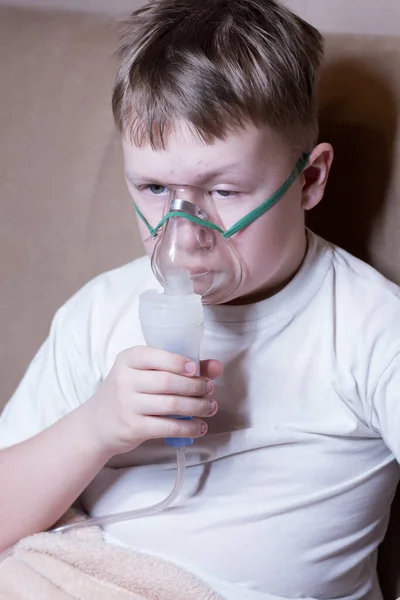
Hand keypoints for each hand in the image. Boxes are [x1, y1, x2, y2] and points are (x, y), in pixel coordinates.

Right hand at [85, 346, 222, 456]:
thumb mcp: (145, 373)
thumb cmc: (128, 392)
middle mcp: (125, 380)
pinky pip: (168, 427)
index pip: (155, 356)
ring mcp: (127, 405)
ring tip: (210, 407)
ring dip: (197, 407)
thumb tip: (216, 366)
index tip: (195, 369)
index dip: (178, 362)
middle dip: (195, 386)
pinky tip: (200, 426)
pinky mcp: (133, 428)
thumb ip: (179, 367)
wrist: (97, 423)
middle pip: (168, 382)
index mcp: (128, 359)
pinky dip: (189, 427)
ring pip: (171, 405)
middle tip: (209, 390)